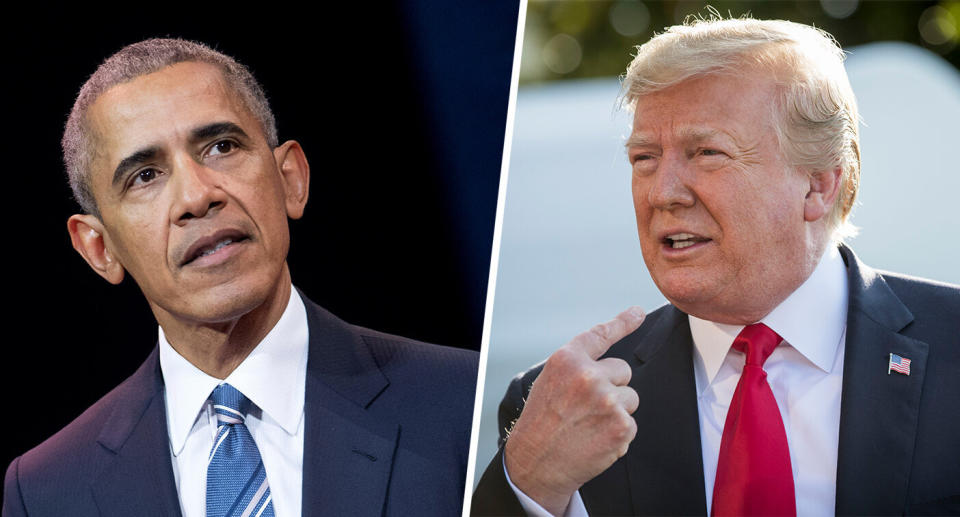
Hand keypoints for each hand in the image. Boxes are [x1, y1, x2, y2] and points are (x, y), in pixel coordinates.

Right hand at [504, 307, 644, 515]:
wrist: (536, 463)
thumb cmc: (541, 422)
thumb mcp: (551, 381)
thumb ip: (578, 366)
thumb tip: (608, 361)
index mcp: (567, 360)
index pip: (601, 334)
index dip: (623, 321)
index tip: (637, 312)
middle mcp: (588, 375)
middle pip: (623, 370)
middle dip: (612, 386)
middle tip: (587, 406)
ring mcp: (607, 401)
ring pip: (630, 397)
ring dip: (617, 410)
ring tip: (589, 424)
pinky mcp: (621, 426)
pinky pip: (631, 423)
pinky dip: (618, 433)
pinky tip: (596, 439)